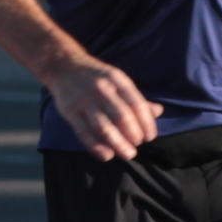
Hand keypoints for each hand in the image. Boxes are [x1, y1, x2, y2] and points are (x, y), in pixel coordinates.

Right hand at [46, 55, 162, 160]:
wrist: (63, 65)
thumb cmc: (97, 76)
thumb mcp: (118, 80)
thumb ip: (136, 97)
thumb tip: (158, 112)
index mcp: (117, 80)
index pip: (137, 104)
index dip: (147, 123)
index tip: (150, 137)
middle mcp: (102, 89)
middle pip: (122, 117)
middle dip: (134, 135)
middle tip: (137, 145)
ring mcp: (84, 100)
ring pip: (104, 127)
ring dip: (118, 144)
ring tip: (128, 154)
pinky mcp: (69, 111)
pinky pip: (84, 132)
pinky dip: (96, 146)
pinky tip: (107, 156)